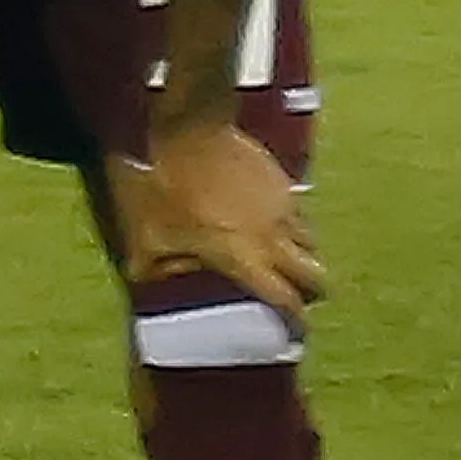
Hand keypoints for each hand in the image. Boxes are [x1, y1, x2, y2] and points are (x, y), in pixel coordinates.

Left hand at [118, 117, 322, 319]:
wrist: (187, 127)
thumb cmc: (162, 184)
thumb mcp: (144, 233)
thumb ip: (152, 268)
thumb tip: (157, 284)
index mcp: (246, 257)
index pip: (286, 300)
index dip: (295, 321)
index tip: (297, 332)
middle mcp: (275, 237)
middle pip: (316, 276)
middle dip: (312, 292)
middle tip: (298, 298)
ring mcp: (284, 207)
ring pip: (312, 244)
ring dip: (304, 259)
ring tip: (286, 263)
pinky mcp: (284, 182)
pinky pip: (300, 214)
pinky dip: (294, 228)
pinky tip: (273, 225)